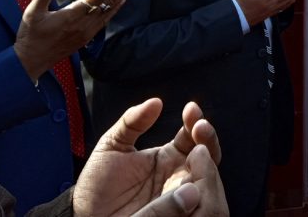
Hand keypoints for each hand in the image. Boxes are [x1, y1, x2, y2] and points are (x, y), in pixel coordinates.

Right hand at [14, 0, 143, 79]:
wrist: (32, 60)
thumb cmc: (31, 34)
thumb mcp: (32, 12)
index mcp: (71, 15)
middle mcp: (84, 24)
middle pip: (109, 3)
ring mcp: (88, 31)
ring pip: (110, 10)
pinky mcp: (88, 36)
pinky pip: (106, 19)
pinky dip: (116, 8)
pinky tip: (123, 0)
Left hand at [73, 98, 226, 216]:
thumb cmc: (97, 186)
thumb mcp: (112, 146)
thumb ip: (132, 121)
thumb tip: (156, 101)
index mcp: (169, 157)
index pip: (194, 137)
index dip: (196, 122)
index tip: (191, 109)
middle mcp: (180, 175)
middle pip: (210, 156)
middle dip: (208, 139)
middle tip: (198, 127)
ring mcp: (181, 197)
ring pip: (210, 180)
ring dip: (209, 163)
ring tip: (197, 151)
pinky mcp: (178, 215)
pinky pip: (201, 206)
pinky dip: (203, 192)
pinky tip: (193, 181)